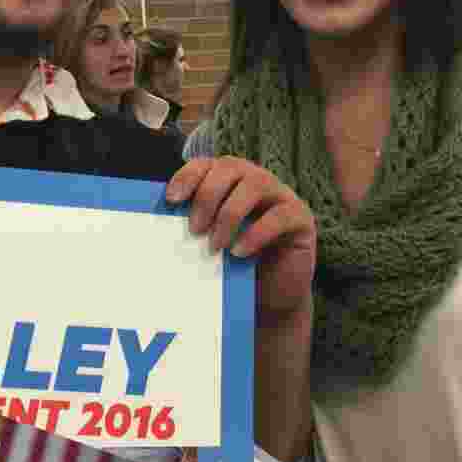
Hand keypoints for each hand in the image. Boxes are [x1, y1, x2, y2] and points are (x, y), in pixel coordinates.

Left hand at [166, 157, 315, 319]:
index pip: (207, 164)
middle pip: (231, 167)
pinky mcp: (301, 217)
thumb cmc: (234, 266)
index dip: (188, 175)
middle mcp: (256, 180)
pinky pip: (280, 215)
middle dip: (208, 195)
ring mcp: (281, 196)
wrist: (269, 297)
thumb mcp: (209, 241)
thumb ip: (194, 223)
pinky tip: (240, 253)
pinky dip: (256, 233)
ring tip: (216, 244)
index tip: (171, 199)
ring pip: (256, 184)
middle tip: (194, 228)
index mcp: (230, 181)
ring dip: (230, 213)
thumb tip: (160, 217)